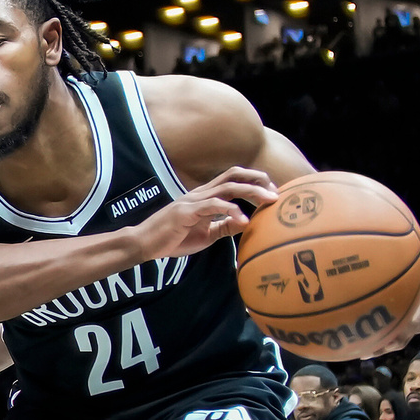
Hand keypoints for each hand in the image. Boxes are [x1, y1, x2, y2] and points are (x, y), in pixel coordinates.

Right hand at [138, 166, 278, 258]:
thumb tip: (247, 221)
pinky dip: (231, 210)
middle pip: (233, 175)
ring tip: (268, 200)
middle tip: (276, 191)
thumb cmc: (173, 239)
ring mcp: (192, 201)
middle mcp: (200, 193)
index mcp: (204, 197)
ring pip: (227, 187)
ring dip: (251, 192)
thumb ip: (224, 226)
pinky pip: (213, 206)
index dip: (254, 181)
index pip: (232, 179)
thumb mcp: (206, 234)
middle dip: (257, 179)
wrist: (143, 244)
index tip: (271, 192)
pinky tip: (243, 219)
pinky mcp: (186, 212)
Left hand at [365, 249, 419, 357]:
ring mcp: (415, 324)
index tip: (382, 338)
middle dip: (385, 346)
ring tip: (361, 353)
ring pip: (398, 341)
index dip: (399, 331)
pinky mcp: (408, 325)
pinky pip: (395, 336)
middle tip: (365, 351)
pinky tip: (364, 343)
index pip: (414, 321)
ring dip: (381, 348)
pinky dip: (381, 341)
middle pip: (403, 337)